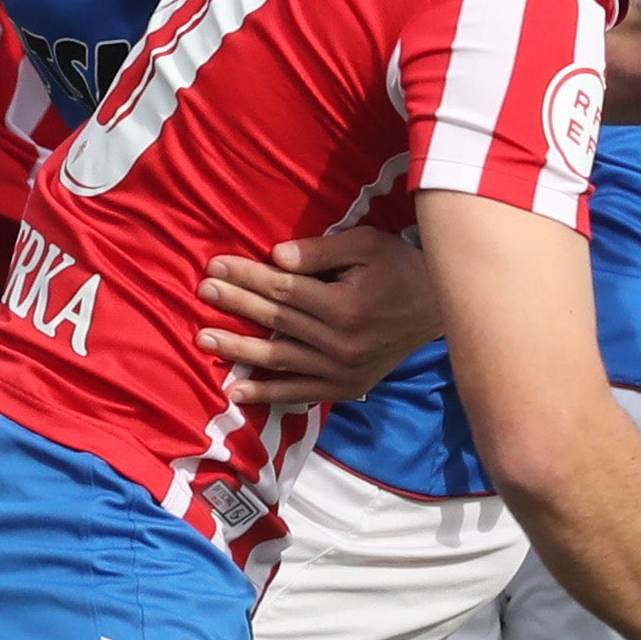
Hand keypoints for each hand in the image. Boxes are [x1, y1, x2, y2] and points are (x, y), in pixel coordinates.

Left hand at [198, 226, 442, 408]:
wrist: (438, 309)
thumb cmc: (398, 268)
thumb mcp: (366, 246)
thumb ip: (320, 252)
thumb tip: (276, 257)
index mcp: (345, 306)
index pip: (282, 290)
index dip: (247, 276)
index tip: (215, 265)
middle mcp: (341, 343)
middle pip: (276, 322)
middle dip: (235, 305)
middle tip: (202, 292)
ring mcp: (343, 370)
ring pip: (280, 359)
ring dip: (239, 350)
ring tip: (204, 339)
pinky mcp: (347, 387)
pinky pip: (300, 392)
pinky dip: (268, 393)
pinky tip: (236, 390)